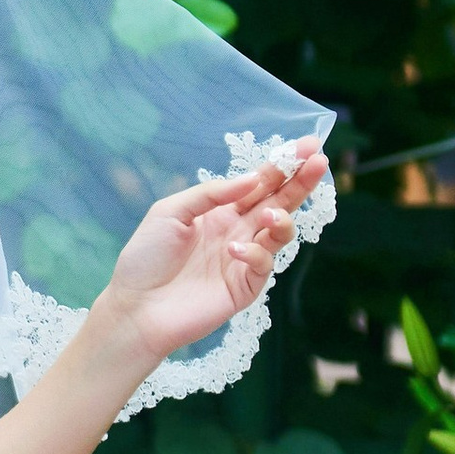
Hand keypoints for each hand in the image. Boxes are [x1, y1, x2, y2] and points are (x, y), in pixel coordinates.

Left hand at [95, 151, 327, 370]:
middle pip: (278, 203)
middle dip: (299, 183)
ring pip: (280, 233)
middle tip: (319, 162)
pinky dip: (254, 254)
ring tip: (272, 214)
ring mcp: (243, 259)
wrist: (135, 307)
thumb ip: (211, 194)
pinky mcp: (245, 287)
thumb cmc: (146, 258)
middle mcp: (237, 231)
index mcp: (221, 211)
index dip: (282, 166)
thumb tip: (253, 178)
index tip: (307, 146)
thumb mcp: (170, 212)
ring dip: (282, 220)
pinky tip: (234, 250)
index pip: (259, 184)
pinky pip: (263, 265)